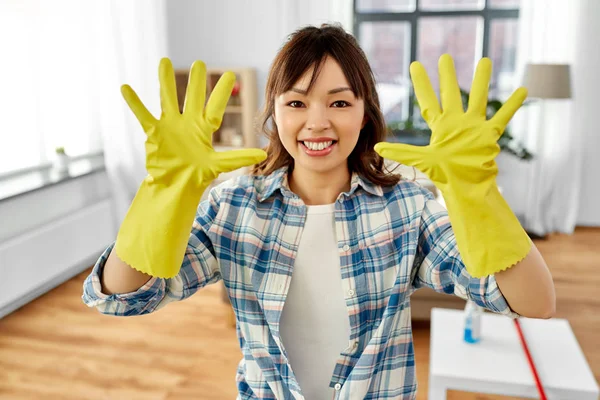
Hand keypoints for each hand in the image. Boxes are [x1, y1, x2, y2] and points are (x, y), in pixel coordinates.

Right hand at [122, 58, 265, 187]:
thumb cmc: (196, 176)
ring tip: (164, 61)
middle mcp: (187, 123)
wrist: (174, 187)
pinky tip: (126, 87)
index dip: (221, 92)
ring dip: (165, 81)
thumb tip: (263, 154)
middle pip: (192, 97)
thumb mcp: (219, 165)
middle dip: (195, 81)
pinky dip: (135, 103)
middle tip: (199, 63)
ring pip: (167, 99)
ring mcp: (170, 126)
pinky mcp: (154, 133)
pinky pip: (143, 114)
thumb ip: (238, 157)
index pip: (215, 107)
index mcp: (204, 129)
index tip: (230, 74)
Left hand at [374, 54, 526, 191]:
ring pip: (479, 97)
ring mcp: (474, 127)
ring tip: (484, 60)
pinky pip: (502, 116)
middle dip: (447, 76)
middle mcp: (456, 122)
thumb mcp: (421, 160)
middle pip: (451, 93)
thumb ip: (401, 151)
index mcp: (440, 126)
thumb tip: (378, 146)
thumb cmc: (445, 176)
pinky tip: (523, 90)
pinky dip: (512, 105)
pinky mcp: (489, 134)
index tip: (416, 65)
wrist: (467, 187)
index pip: (428, 99)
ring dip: (481, 80)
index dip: (421, 83)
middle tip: (445, 57)